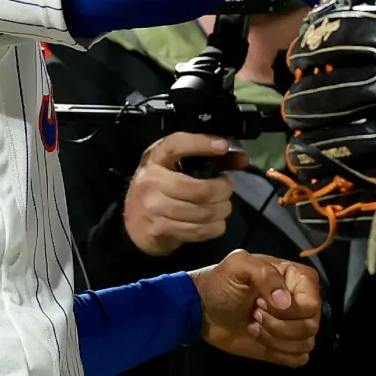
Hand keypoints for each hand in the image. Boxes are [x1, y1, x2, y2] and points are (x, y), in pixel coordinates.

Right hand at [123, 131, 248, 256]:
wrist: (132, 223)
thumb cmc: (159, 189)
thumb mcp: (175, 169)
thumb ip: (209, 161)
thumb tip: (242, 159)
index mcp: (156, 159)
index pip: (176, 145)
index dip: (200, 144)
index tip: (223, 146)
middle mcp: (152, 181)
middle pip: (201, 189)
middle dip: (223, 191)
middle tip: (226, 190)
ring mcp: (154, 207)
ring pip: (203, 212)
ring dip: (221, 211)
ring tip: (222, 207)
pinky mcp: (160, 229)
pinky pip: (198, 230)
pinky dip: (214, 228)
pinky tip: (214, 223)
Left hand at [193, 250, 323, 367]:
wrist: (203, 310)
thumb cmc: (221, 284)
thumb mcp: (238, 265)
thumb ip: (265, 274)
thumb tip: (285, 303)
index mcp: (297, 279)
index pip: (311, 304)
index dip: (286, 309)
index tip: (261, 301)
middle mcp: (301, 302)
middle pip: (310, 326)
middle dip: (277, 325)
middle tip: (255, 314)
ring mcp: (295, 326)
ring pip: (306, 343)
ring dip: (275, 339)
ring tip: (254, 325)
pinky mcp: (286, 346)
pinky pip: (299, 358)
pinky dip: (279, 354)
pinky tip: (261, 341)